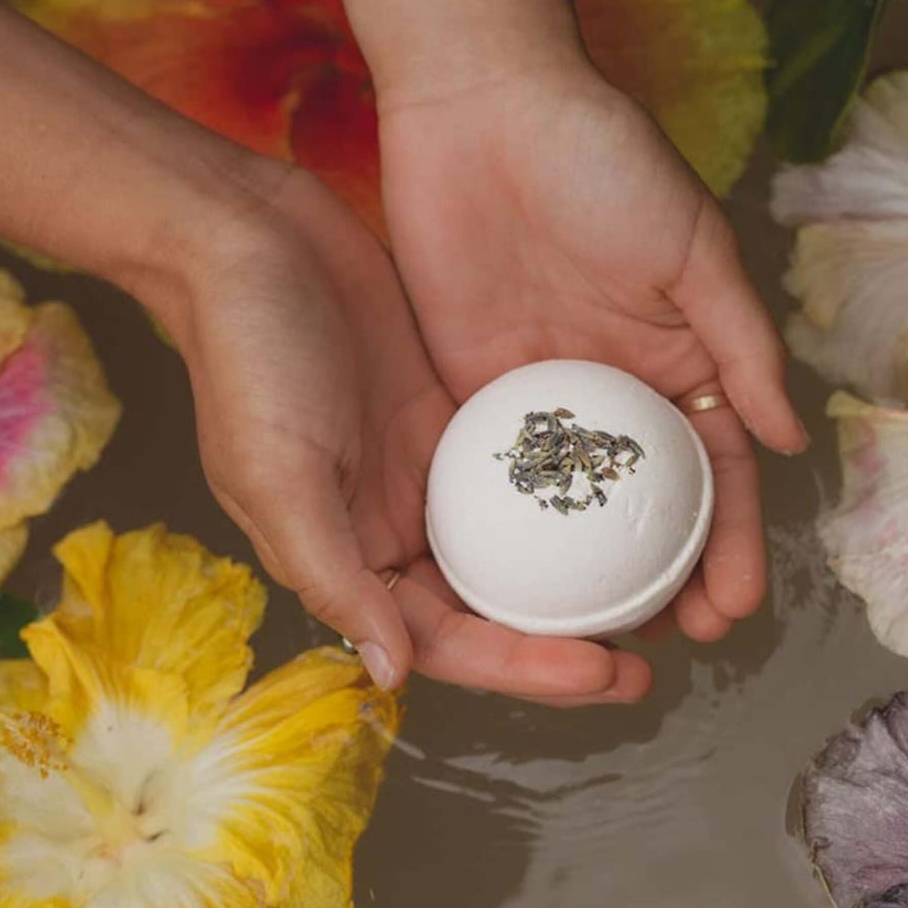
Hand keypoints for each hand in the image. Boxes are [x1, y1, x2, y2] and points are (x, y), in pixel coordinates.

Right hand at [162, 164, 650, 701]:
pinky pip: (530, 472)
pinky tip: (631, 504)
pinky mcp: (465, 414)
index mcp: (353, 556)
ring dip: (581, 581)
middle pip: (495, 611)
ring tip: (659, 597)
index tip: (600, 673)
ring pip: (521, 553)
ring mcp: (438, 471)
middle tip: (645, 668)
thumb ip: (334, 574)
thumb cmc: (248, 354)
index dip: (521, 668)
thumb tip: (394, 672)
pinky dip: (575, 498)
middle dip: (567, 647)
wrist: (255, 234)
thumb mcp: (278, 474)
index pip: (445, 641)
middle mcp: (400, 526)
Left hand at [379, 60, 807, 642]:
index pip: (718, 471)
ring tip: (596, 641)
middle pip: (648, 507)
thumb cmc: (601, 159)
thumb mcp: (690, 247)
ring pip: (574, 509)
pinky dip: (511, 531)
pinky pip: (498, 475)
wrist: (482, 102)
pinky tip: (516, 587)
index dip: (733, 541)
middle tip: (671, 644)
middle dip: (668, 578)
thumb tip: (793, 442)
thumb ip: (740, 343)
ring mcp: (543, 398)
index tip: (733, 606)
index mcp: (679, 359)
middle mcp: (615, 392)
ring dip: (589, 575)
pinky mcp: (473, 389)